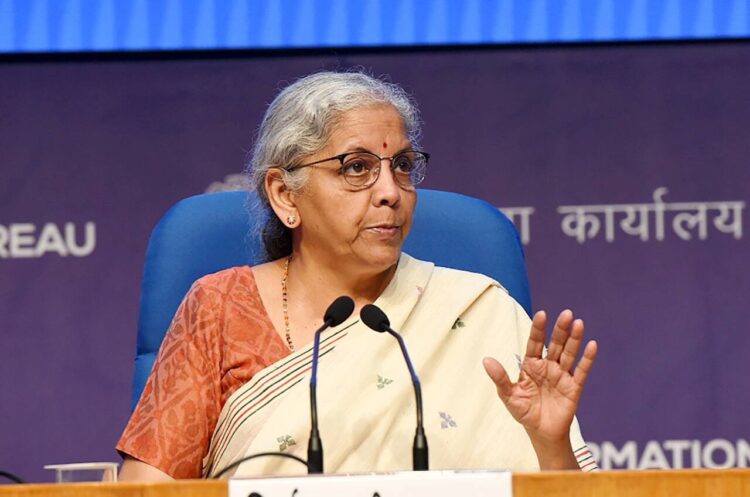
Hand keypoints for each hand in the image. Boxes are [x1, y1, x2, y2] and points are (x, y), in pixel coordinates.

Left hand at [483, 310, 596, 465]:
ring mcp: (562, 375)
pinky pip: (581, 371)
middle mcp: (548, 366)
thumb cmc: (524, 411)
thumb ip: (500, 378)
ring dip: (574, 339)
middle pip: (555, 344)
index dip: (538, 329)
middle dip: (560, 329)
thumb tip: (486, 360)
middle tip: (566, 314)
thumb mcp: (508, 396)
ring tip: (578, 324)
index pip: (535, 343)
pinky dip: (587, 359)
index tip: (542, 314)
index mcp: (531, 365)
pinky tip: (592, 345)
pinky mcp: (574, 387)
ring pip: (569, 354)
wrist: (541, 433)